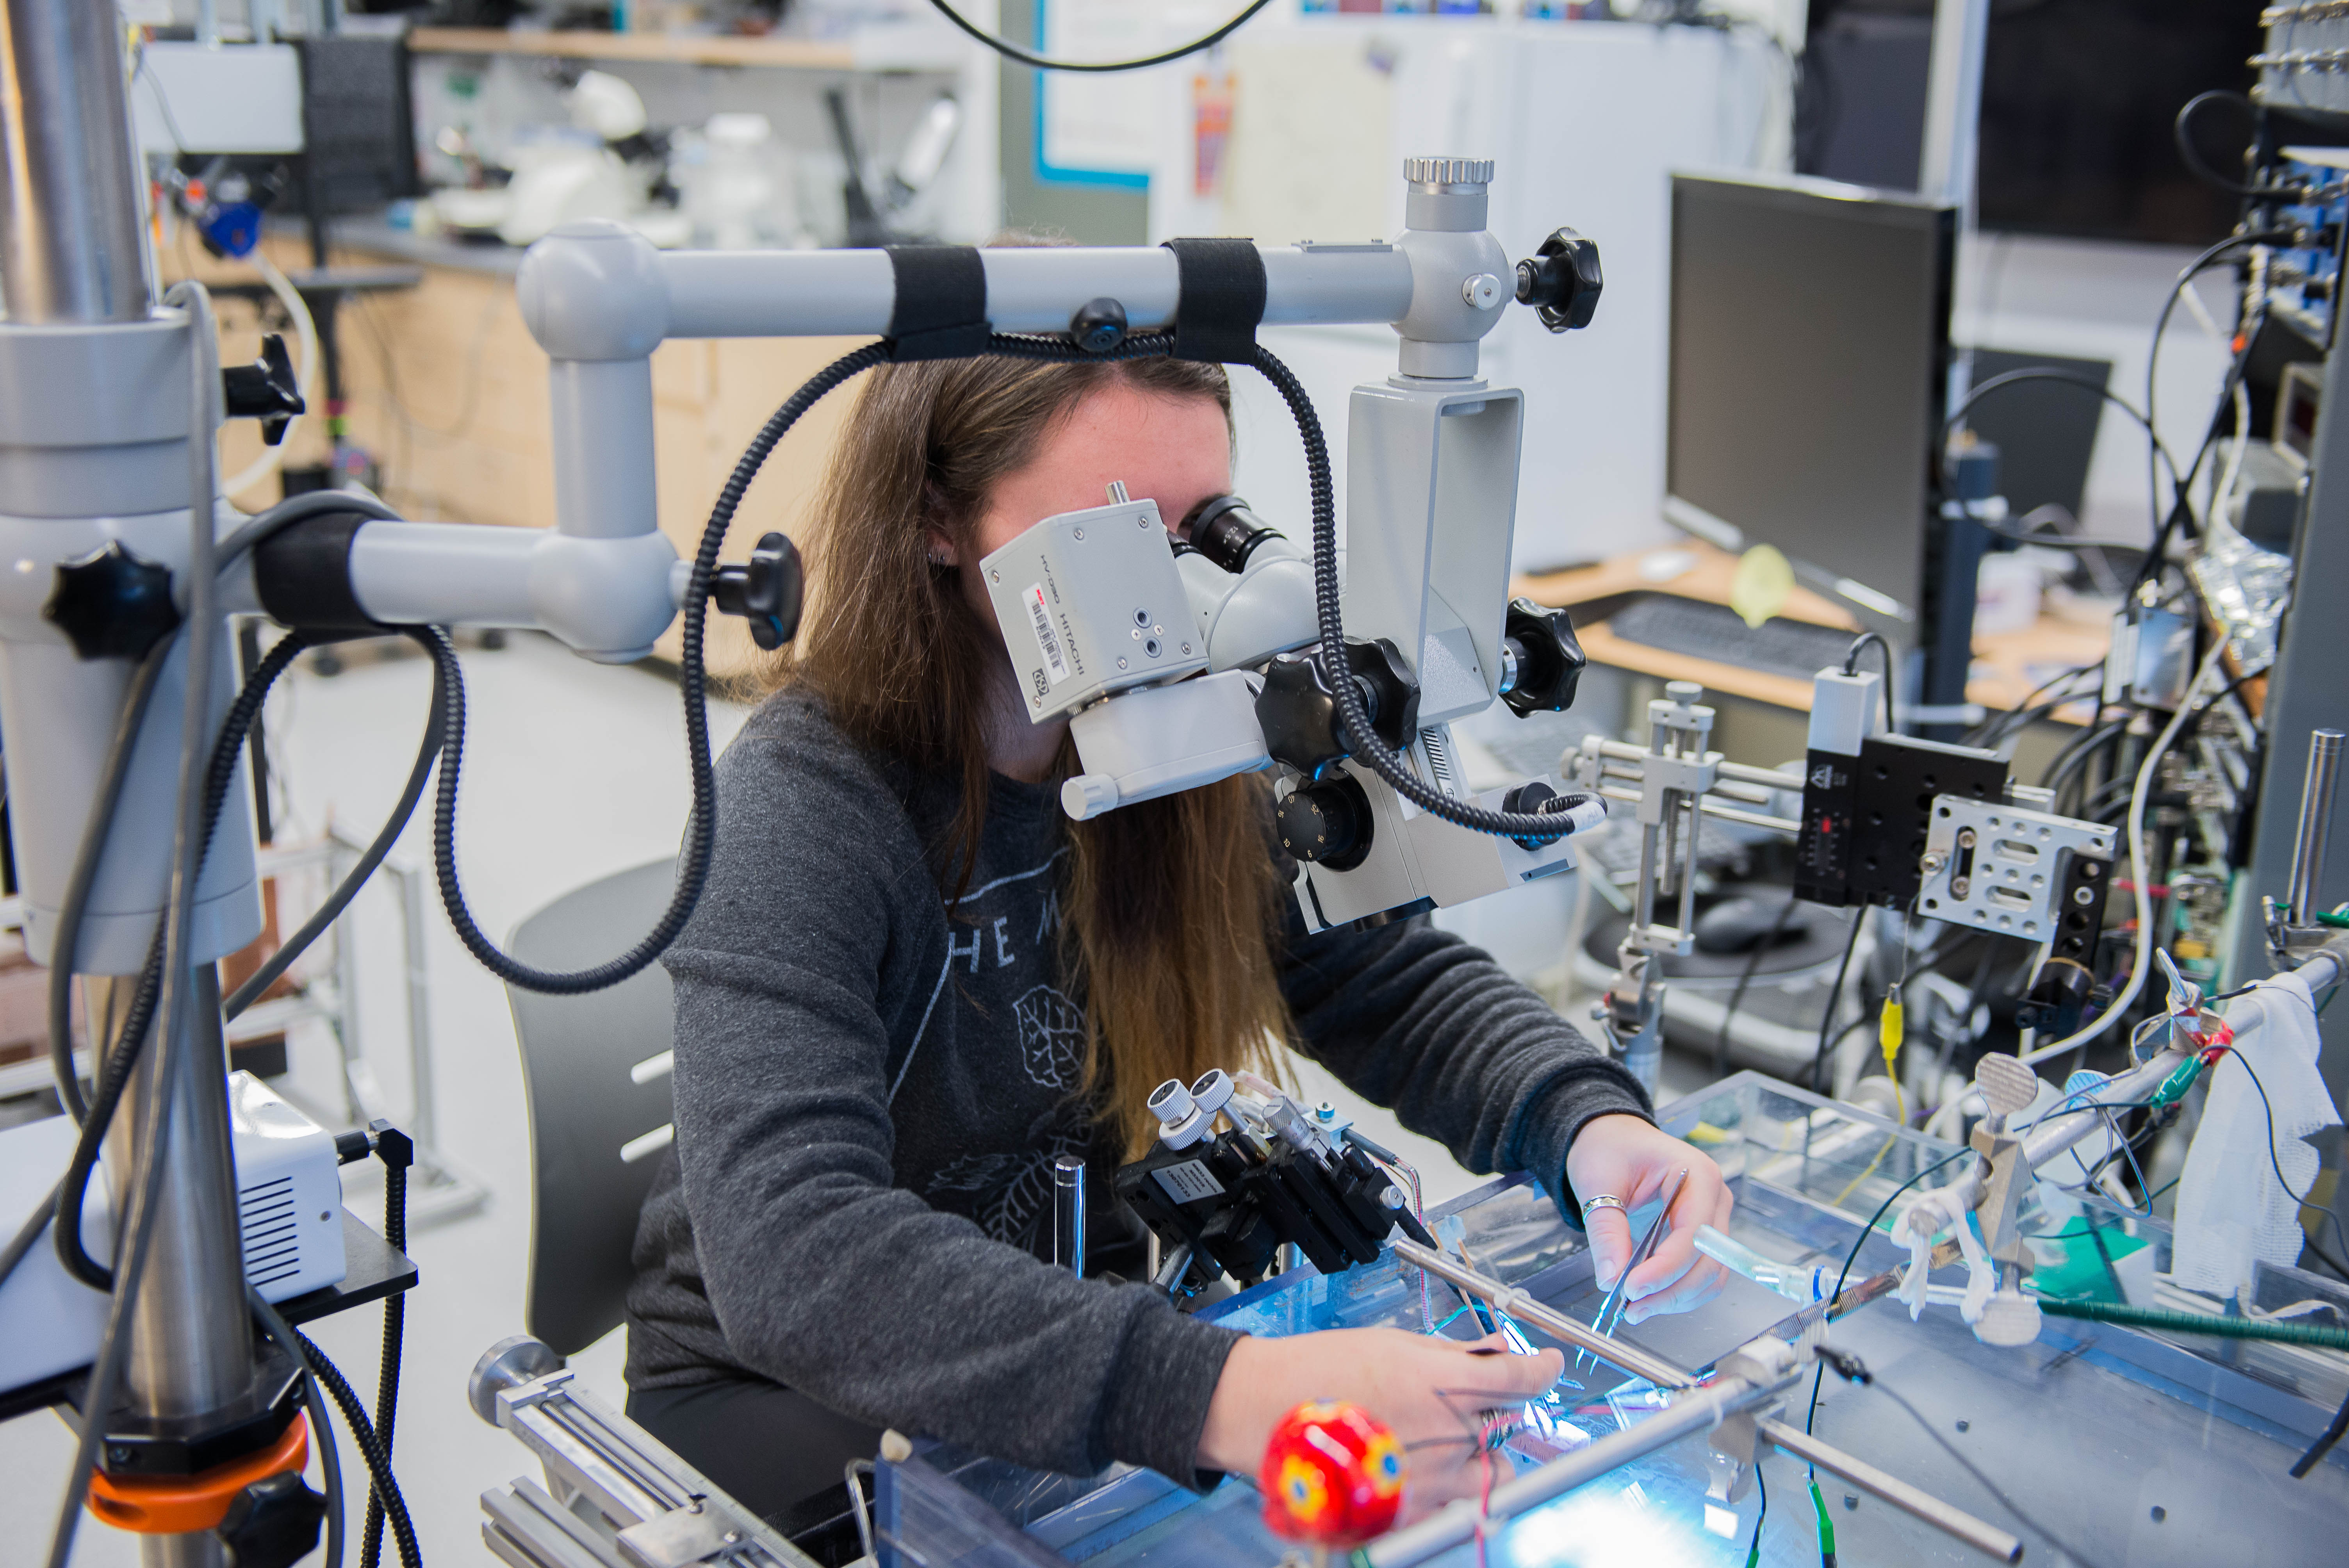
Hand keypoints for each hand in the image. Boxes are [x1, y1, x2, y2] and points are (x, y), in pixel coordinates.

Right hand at [1198, 1328, 1561, 1514]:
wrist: (1264, 1410)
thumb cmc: (1321, 1369)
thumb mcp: (1394, 1344)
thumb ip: (1453, 1354)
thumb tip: (1498, 1349)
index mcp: (1442, 1384)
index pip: (1523, 1380)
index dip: (1545, 1368)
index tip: (1548, 1364)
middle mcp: (1443, 1435)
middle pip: (1510, 1426)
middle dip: (1499, 1410)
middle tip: (1471, 1400)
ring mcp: (1428, 1479)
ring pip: (1491, 1473)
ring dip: (1484, 1454)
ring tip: (1448, 1438)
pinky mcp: (1407, 1509)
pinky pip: (1454, 1502)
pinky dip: (1448, 1483)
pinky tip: (1414, 1460)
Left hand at [1564, 1112, 1732, 1323]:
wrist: (1613, 1137)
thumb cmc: (1608, 1148)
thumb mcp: (1598, 1182)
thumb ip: (1606, 1231)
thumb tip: (1611, 1279)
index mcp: (1697, 1174)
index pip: (1693, 1234)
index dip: (1665, 1269)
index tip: (1631, 1289)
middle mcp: (1714, 1198)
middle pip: (1708, 1261)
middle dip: (1671, 1291)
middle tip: (1631, 1309)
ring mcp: (1713, 1218)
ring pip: (1710, 1274)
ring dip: (1676, 1298)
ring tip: (1636, 1309)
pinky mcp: (1702, 1235)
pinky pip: (1701, 1271)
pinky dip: (1679, 1291)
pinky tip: (1649, 1298)